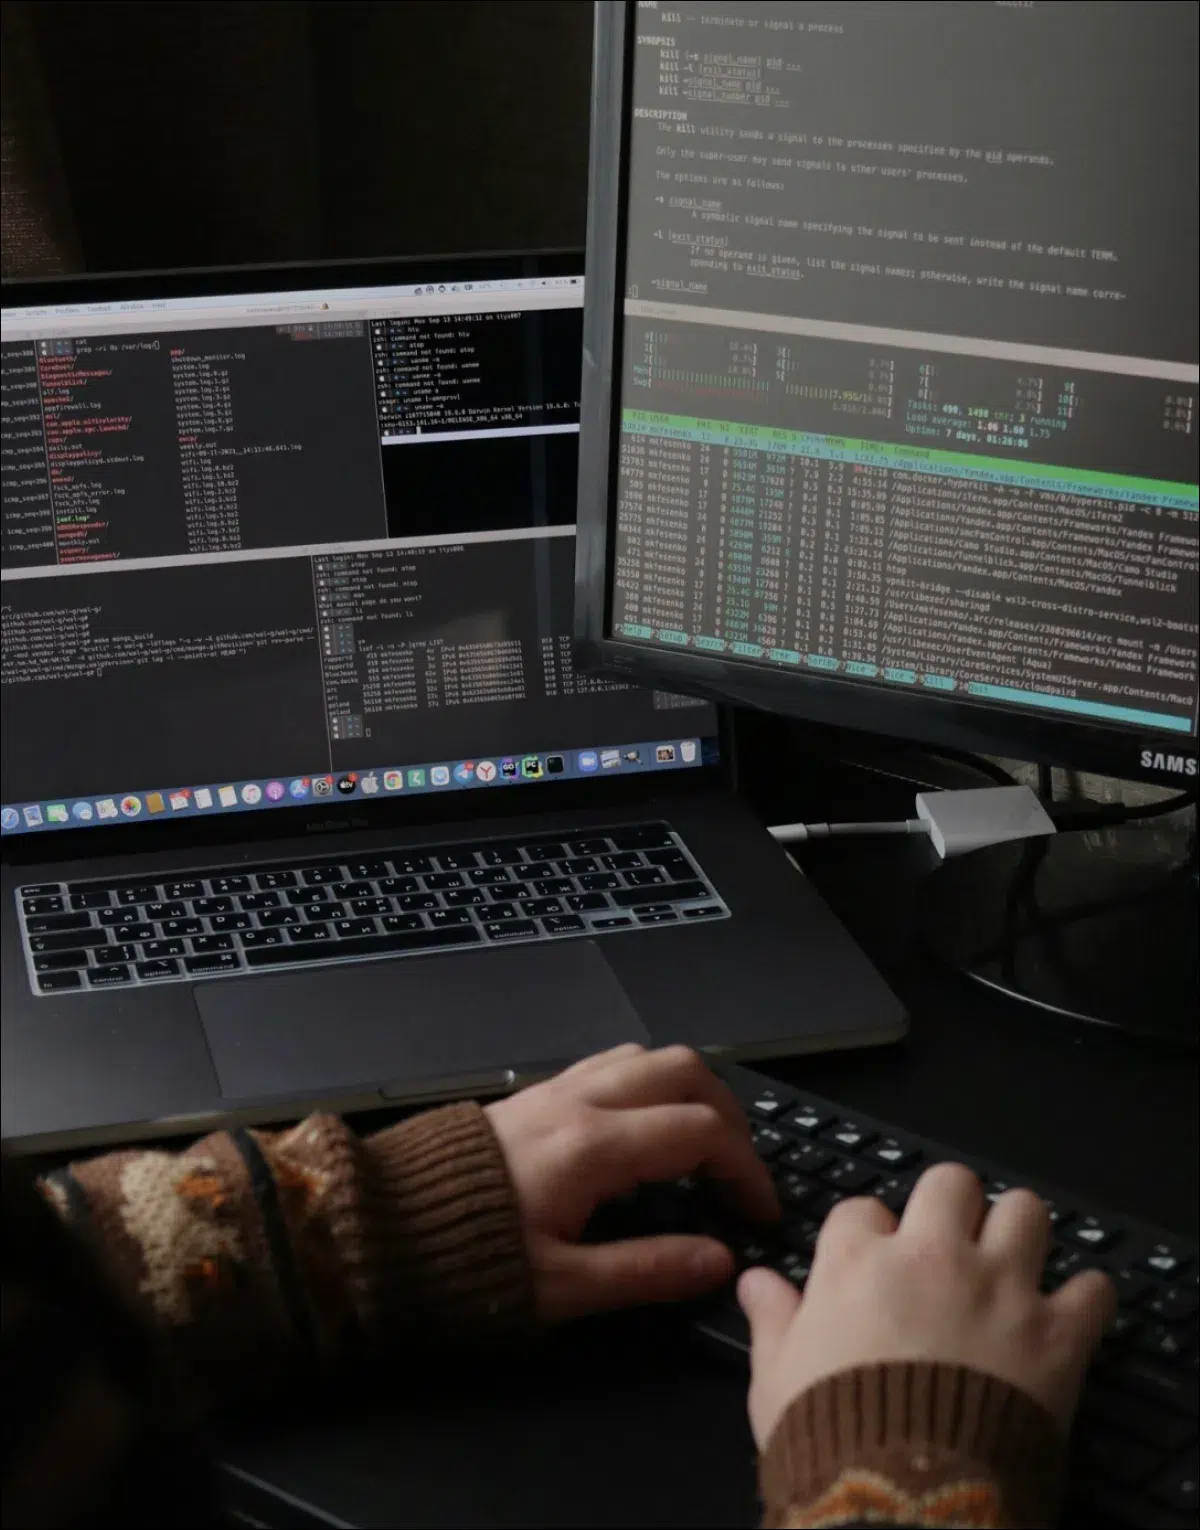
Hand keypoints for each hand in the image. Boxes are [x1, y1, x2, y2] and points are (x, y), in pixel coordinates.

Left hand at [484, 1043, 777, 1322]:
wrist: (377, 1227)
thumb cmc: (465, 1261)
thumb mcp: (561, 1286)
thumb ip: (646, 1270)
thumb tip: (719, 1260)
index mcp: (594, 1147)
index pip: (701, 1132)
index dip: (746, 1169)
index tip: (761, 1211)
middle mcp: (580, 1101)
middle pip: (684, 1069)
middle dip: (728, 1114)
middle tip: (740, 1169)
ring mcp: (555, 1089)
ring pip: (646, 1056)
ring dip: (690, 1089)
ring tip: (703, 1142)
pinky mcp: (534, 1094)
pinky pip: (610, 1064)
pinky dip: (648, 1084)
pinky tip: (645, 1126)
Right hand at [738, 1162, 1114, 1450]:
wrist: (903, 1501)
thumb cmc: (833, 1441)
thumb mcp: (775, 1379)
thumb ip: (772, 1319)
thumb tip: (754, 1283)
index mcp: (857, 1263)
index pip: (862, 1208)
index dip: (869, 1234)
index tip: (873, 1259)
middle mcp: (930, 1258)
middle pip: (950, 1183)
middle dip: (951, 1206)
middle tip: (950, 1241)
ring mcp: (997, 1289)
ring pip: (1025, 1211)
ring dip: (1020, 1233)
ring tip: (1012, 1260)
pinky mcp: (1053, 1334)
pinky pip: (1091, 1289)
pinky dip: (1085, 1299)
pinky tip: (1071, 1313)